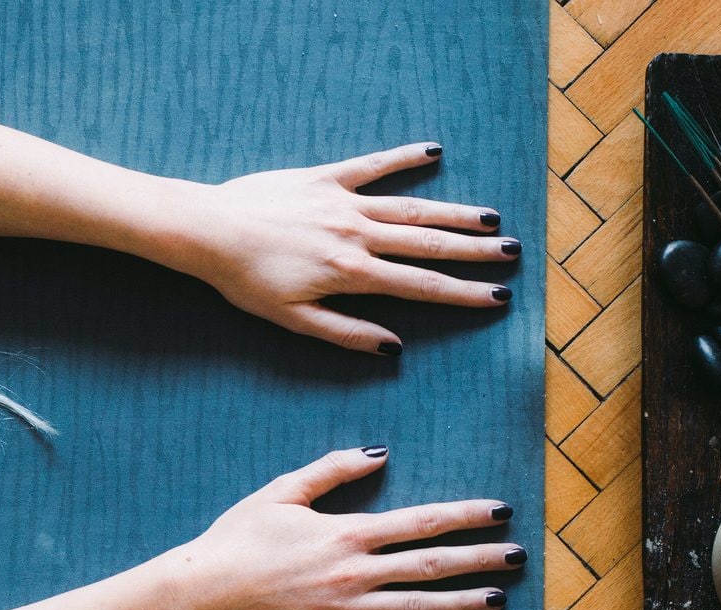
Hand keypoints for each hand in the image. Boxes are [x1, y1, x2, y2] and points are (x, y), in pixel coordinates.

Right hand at [152, 447, 522, 609]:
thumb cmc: (238, 536)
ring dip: (462, 604)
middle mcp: (355, 571)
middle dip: (479, 559)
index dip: (466, 516)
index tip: (501, 512)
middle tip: (519, 556)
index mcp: (348, 531)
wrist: (203, 589)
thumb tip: (380, 454)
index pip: (422, 521)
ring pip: (417, 608)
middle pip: (431, 564)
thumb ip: (333, 470)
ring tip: (500, 600)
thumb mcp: (283, 490)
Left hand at [173, 143, 520, 355]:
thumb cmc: (245, 281)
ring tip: (489, 217)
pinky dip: (403, 157)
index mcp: (351, 273)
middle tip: (511, 254)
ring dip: (452, 211)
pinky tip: (433, 151)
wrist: (209, 230)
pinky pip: (371, 165)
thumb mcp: (293, 320)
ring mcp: (343, 202)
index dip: (461, 294)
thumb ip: (346, 333)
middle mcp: (357, 234)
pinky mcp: (324, 176)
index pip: (420, 286)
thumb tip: (393, 348)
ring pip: (409, 207)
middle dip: (473, 251)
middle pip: (427, 243)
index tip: (497, 298)